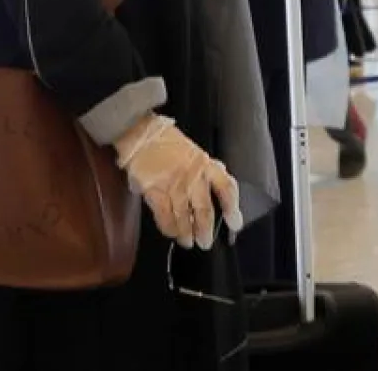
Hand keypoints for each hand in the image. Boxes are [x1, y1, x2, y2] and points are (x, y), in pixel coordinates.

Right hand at [114, 115, 242, 248]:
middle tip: (205, 242)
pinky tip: (171, 233)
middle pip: (204, 210)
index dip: (232, 208)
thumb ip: (207, 168)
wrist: (142, 135)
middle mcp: (193, 176)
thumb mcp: (195, 152)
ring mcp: (174, 185)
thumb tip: (220, 182)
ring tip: (188, 241)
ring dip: (187, 233)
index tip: (235, 223)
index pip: (226, 188)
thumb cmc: (167, 143)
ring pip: (185, 217)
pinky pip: (165, 216)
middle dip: (206, 230)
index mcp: (206, 165)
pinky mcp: (155, 191)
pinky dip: (169, 228)